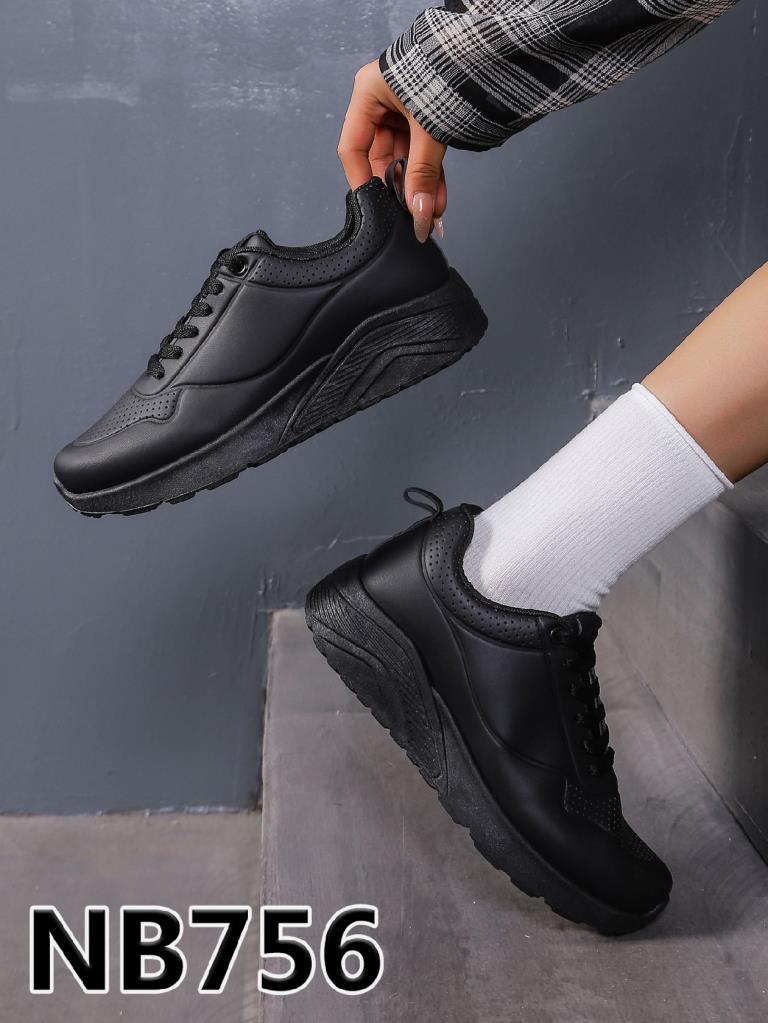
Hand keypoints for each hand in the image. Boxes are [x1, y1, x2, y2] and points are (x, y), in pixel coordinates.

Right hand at [337, 60, 446, 241]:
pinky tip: (436, 200)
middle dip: (400, 190)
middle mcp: (383, 103)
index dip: (362, 180)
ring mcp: (404, 111)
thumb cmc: (448, 67)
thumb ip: (423, 171)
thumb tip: (418, 211)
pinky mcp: (426, 117)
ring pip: (406, 160)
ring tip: (430, 213)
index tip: (374, 208)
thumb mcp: (430, 126)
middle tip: (411, 215)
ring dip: (418, 188)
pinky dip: (431, 176)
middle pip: (382, 158)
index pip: (353, 149)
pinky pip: (423, 154)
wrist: (487, 47)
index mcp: (369, 94)